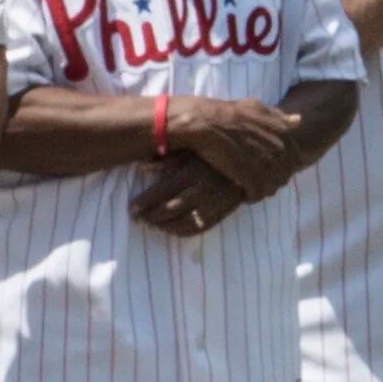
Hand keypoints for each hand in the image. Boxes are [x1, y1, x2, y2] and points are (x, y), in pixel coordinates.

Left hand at [129, 160, 243, 237]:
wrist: (251, 165)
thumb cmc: (215, 153)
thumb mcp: (191, 149)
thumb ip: (167, 158)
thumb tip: (142, 167)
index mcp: (194, 172)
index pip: (163, 191)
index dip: (144, 202)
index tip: (131, 208)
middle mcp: (203, 190)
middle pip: (171, 209)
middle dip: (150, 216)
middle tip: (137, 218)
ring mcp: (214, 204)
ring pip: (183, 222)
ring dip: (163, 226)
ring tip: (150, 223)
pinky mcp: (221, 213)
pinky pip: (199, 228)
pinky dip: (181, 232)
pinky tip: (169, 229)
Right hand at [158, 93, 299, 196]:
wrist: (206, 122)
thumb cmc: (228, 112)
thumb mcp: (257, 107)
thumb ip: (278, 116)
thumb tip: (298, 120)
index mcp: (283, 134)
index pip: (295, 158)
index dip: (284, 166)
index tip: (270, 168)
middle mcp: (278, 149)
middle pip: (285, 174)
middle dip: (274, 180)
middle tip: (259, 181)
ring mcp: (265, 164)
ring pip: (273, 186)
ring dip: (264, 190)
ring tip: (252, 190)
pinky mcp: (249, 177)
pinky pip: (258, 193)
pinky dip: (252, 197)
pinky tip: (244, 195)